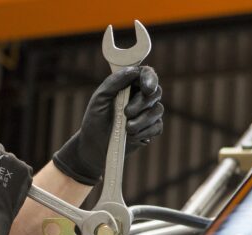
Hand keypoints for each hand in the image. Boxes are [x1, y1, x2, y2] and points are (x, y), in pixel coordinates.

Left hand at [53, 66, 163, 184]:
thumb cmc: (95, 119)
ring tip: (126, 128)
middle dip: (141, 103)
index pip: (147, 74)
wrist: (94, 146)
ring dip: (141, 120)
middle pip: (155, 92)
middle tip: (126, 113)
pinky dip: (144, 132)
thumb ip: (114, 82)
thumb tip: (133, 70)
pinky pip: (157, 127)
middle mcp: (142, 97)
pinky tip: (131, 136)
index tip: (146, 89)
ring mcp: (148, 113)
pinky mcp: (151, 129)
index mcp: (130, 85)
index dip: (150, 79)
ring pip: (157, 110)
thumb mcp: (100, 98)